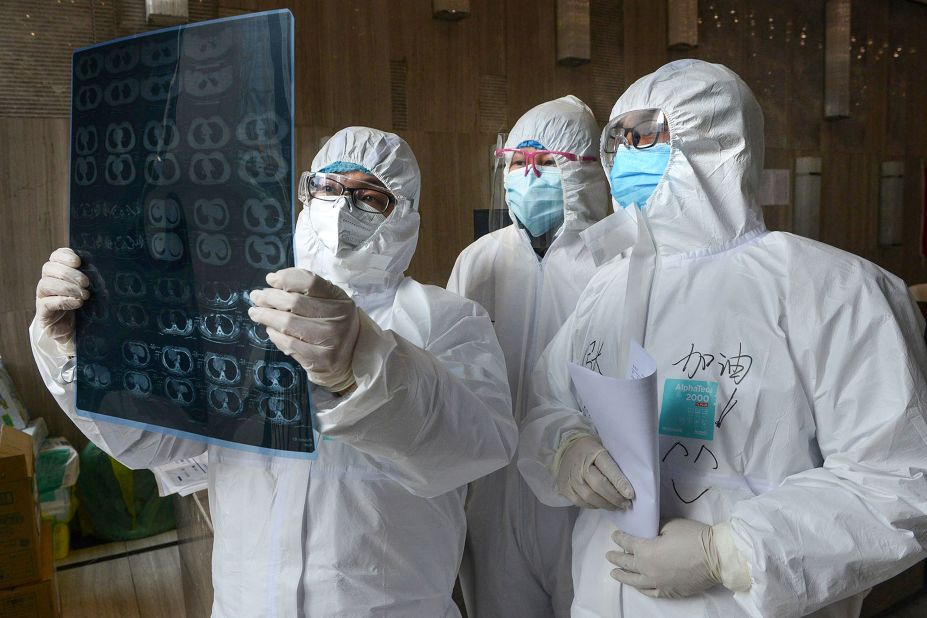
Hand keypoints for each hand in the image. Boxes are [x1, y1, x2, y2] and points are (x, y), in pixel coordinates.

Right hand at [35, 248, 89, 355]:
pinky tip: (77, 303)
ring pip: (46, 284)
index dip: (64, 256)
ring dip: (67, 287)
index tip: (78, 261)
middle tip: (86, 282)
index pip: (55, 256)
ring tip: (84, 295)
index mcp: (58, 272)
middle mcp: (48, 282)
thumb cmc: (86, 308)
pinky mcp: (43, 313)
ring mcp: (43, 297)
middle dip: (69, 273)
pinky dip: (63, 301)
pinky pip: (47, 303)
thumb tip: (103, 267)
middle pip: (49, 268)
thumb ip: (92, 279)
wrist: (77, 333)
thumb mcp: (91, 291)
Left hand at [248, 268, 359, 392]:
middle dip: (269, 297)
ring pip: (288, 323)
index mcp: (341, 300)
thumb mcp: (330, 303)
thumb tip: (272, 280)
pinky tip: (270, 330)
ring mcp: (330, 340)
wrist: (350, 359)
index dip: (286, 278)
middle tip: (256, 296)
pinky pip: (289, 344)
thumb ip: (307, 290)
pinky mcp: (320, 360)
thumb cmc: (334, 325)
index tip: (270, 279)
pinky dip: (274, 335)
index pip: (310, 282)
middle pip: (295, 302)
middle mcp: (338, 318)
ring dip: (266, 316)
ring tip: (255, 312)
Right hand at [555, 435, 633, 509]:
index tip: (630, 494)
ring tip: (616, 507)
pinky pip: (581, 502)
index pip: (608, 468)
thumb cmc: (591, 450)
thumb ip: (613, 464)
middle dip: (614, 497)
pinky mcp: (564, 488)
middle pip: (598, 485)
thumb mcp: (603, 449)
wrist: (567, 449)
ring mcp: (570, 478)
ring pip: (589, 497)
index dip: (620, 483)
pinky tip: (602, 504)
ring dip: (606, 505)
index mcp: (592, 452)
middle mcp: (579, 465)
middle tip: (626, 504)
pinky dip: (594, 505)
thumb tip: (627, 486)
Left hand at [608, 519, 730, 597]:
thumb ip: (654, 528)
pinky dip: (641, 589)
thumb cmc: (693, 537)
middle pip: (627, 563)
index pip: (628, 543)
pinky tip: (638, 587)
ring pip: (635, 581)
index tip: (614, 535)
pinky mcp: (670, 592)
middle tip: (609, 555)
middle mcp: (648, 570)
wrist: (717, 557)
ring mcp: (659, 583)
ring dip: (623, 576)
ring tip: (614, 573)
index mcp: (646, 551)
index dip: (620, 538)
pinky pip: (651, 592)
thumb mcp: (670, 524)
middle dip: (616, 558)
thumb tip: (649, 530)